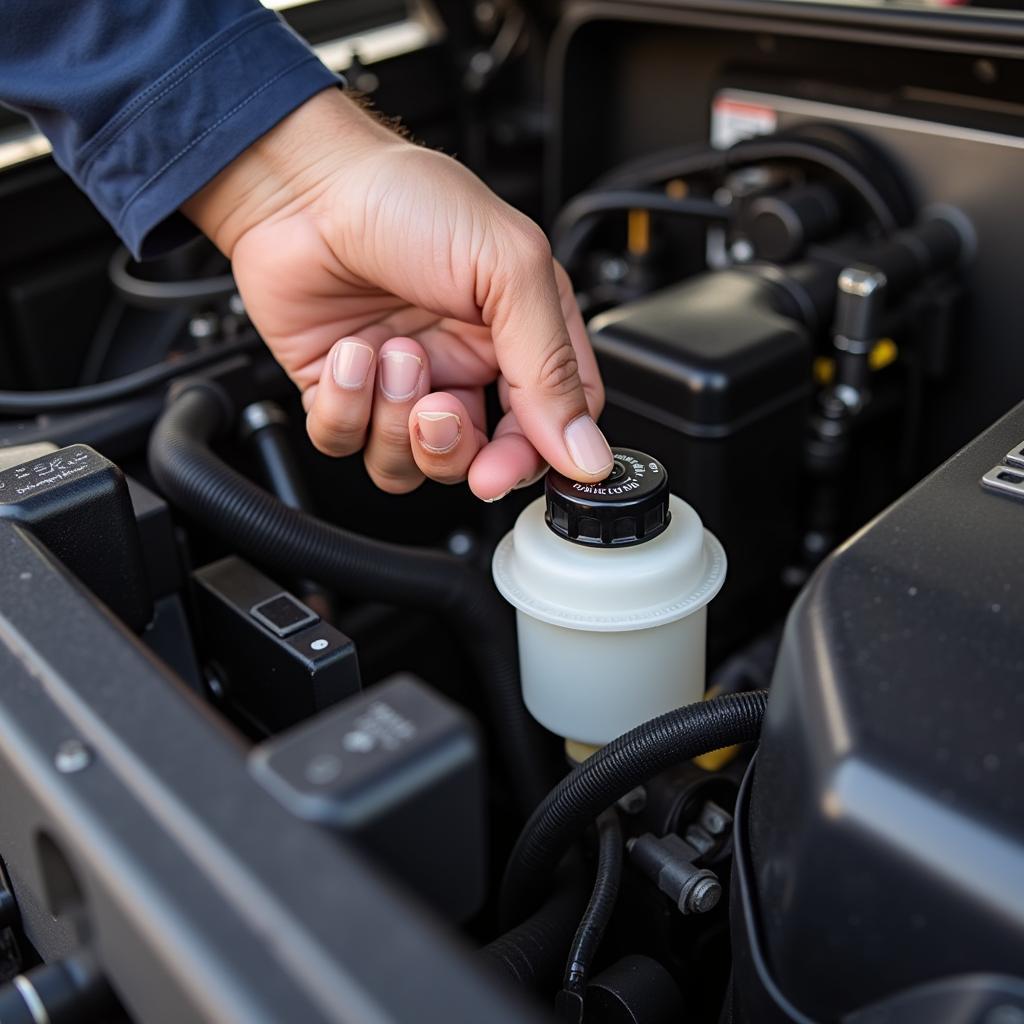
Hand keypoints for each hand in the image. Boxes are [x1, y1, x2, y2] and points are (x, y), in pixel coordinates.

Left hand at [182, 89, 610, 500]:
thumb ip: (551, 367)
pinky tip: (350, 355)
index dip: (534, 457)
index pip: (550, 427)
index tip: (507, 466)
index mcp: (519, 335)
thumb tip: (587, 452)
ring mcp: (400, 384)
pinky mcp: (340, 392)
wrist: (301, 184)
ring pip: (410, 464)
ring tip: (391, 353)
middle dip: (454, 449)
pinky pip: (346, 443)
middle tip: (439, 409)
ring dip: (396, 419)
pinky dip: (345, 408)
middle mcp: (462, 364)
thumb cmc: (405, 200)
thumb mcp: (507, 269)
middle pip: (479, 459)